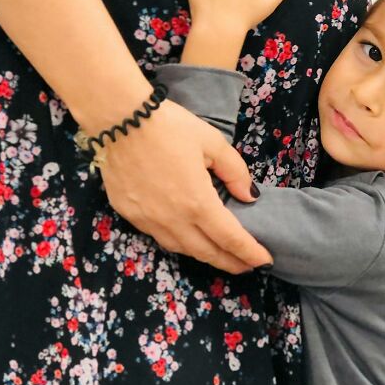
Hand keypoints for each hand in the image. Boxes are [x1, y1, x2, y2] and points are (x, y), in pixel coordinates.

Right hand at [97, 97, 272, 272]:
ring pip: (182, 249)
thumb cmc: (169, 127)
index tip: (265, 260)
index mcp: (198, 203)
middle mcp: (173, 220)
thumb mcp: (212, 142)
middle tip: (247, 265)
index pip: (230, 239)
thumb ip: (235, 172)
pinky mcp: (130, 215)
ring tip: (221, 255)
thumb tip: (249, 196)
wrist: (119, 119)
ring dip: (205, 255)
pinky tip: (188, 237)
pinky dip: (180, 243)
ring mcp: (148, 221)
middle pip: (207, 252)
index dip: (250, 253)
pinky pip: (160, 237)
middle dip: (231, 262)